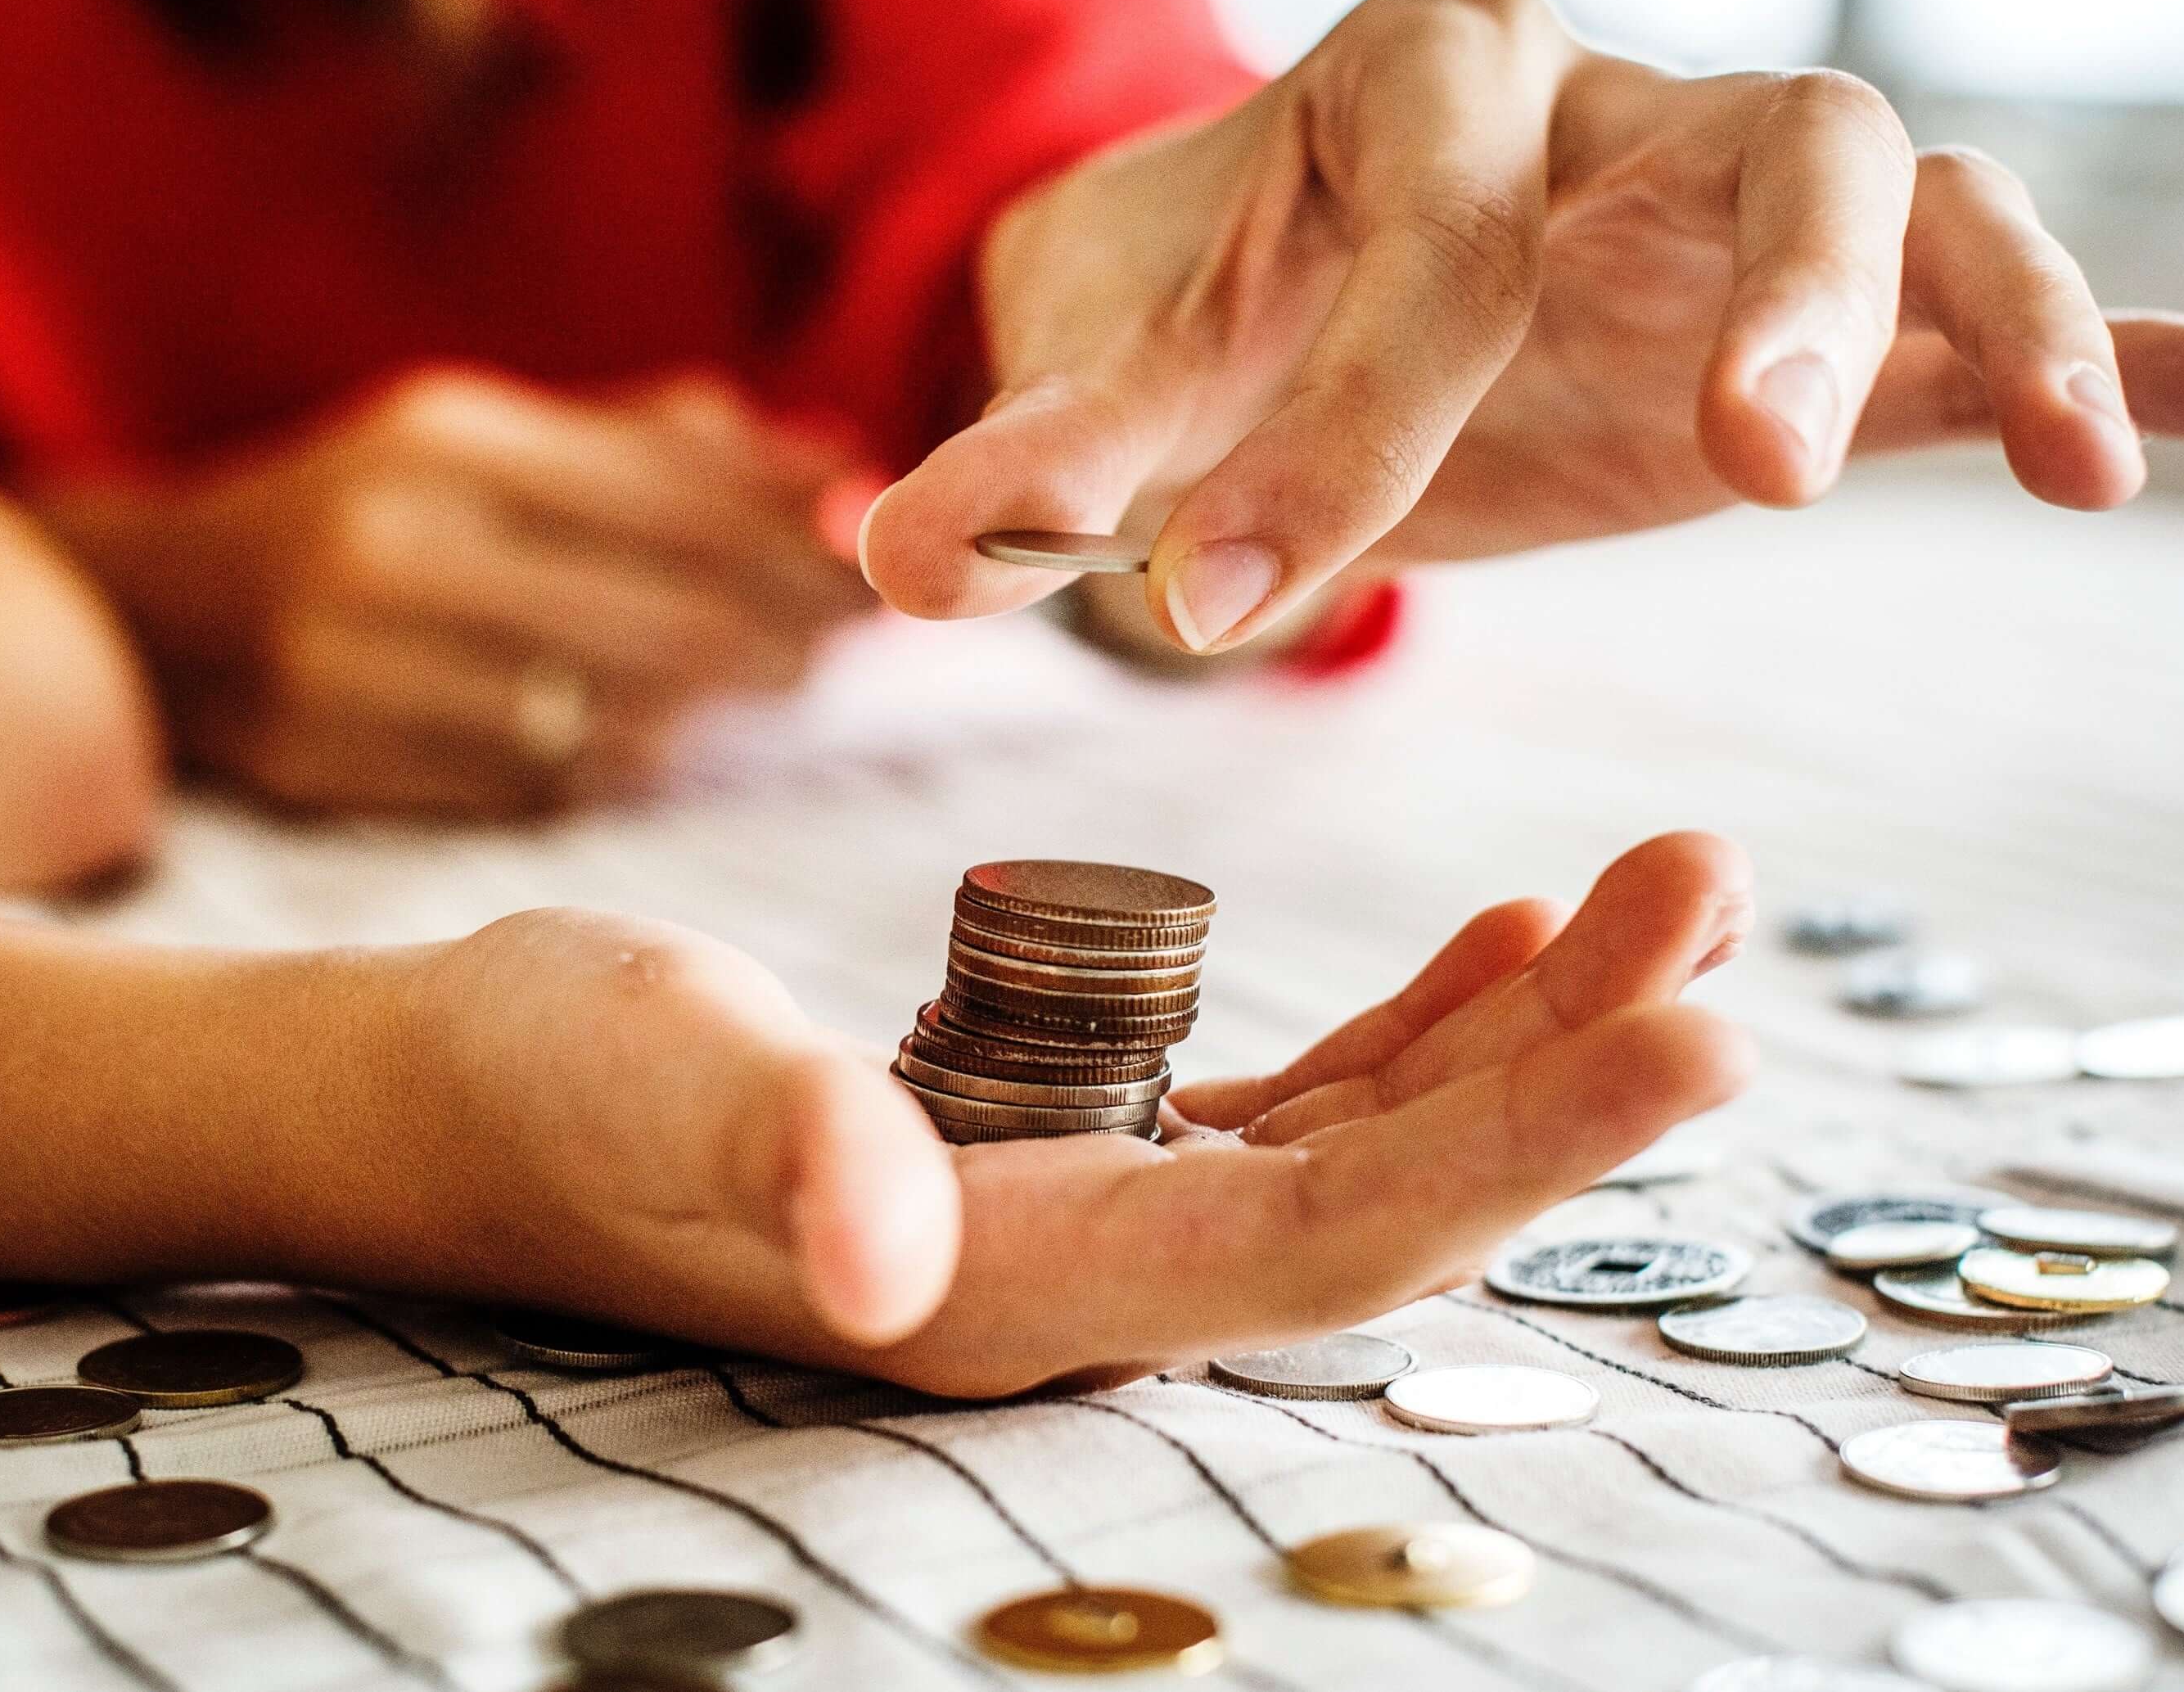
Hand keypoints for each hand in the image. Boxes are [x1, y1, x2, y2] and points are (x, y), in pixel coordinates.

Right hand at [45, 370, 872, 816]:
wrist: (153, 609)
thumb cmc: (361, 512)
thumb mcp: (486, 440)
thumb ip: (658, 449)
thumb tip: (840, 464)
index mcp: (444, 442)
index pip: (672, 500)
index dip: (796, 543)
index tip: (881, 566)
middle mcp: (394, 546)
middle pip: (658, 617)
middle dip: (781, 633)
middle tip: (855, 643)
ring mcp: (355, 666)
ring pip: (604, 716)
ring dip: (712, 710)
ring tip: (775, 683)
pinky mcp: (333, 763)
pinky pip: (529, 784)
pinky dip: (616, 763)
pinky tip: (659, 741)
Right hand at [381, 831, 1751, 1396]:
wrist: (461, 1093)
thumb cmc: (541, 1079)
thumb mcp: (652, 1080)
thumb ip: (780, 1153)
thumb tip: (880, 1254)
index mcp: (1018, 1289)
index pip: (1327, 1242)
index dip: (1524, 1155)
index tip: (1701, 1039)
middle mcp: (1088, 1283)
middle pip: (1397, 1198)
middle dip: (1578, 1072)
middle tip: (1723, 911)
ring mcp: (1089, 1219)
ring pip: (1370, 1143)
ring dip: (1529, 1031)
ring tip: (1667, 894)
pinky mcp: (1069, 1145)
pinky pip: (1292, 1102)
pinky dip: (1414, 1024)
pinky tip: (1505, 944)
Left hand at [862, 0, 2183, 653]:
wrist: (1275, 283)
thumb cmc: (1196, 316)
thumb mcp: (1107, 379)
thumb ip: (1023, 467)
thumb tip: (888, 557)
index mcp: (1416, 88)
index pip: (1415, 247)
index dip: (1325, 431)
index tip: (1222, 611)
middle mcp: (1608, 105)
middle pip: (1762, 133)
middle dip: (1767, 292)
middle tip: (1742, 474)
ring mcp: (1729, 199)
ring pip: (1920, 191)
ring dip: (1994, 314)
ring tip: (2071, 465)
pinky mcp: (1812, 314)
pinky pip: (2002, 301)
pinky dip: (2125, 345)